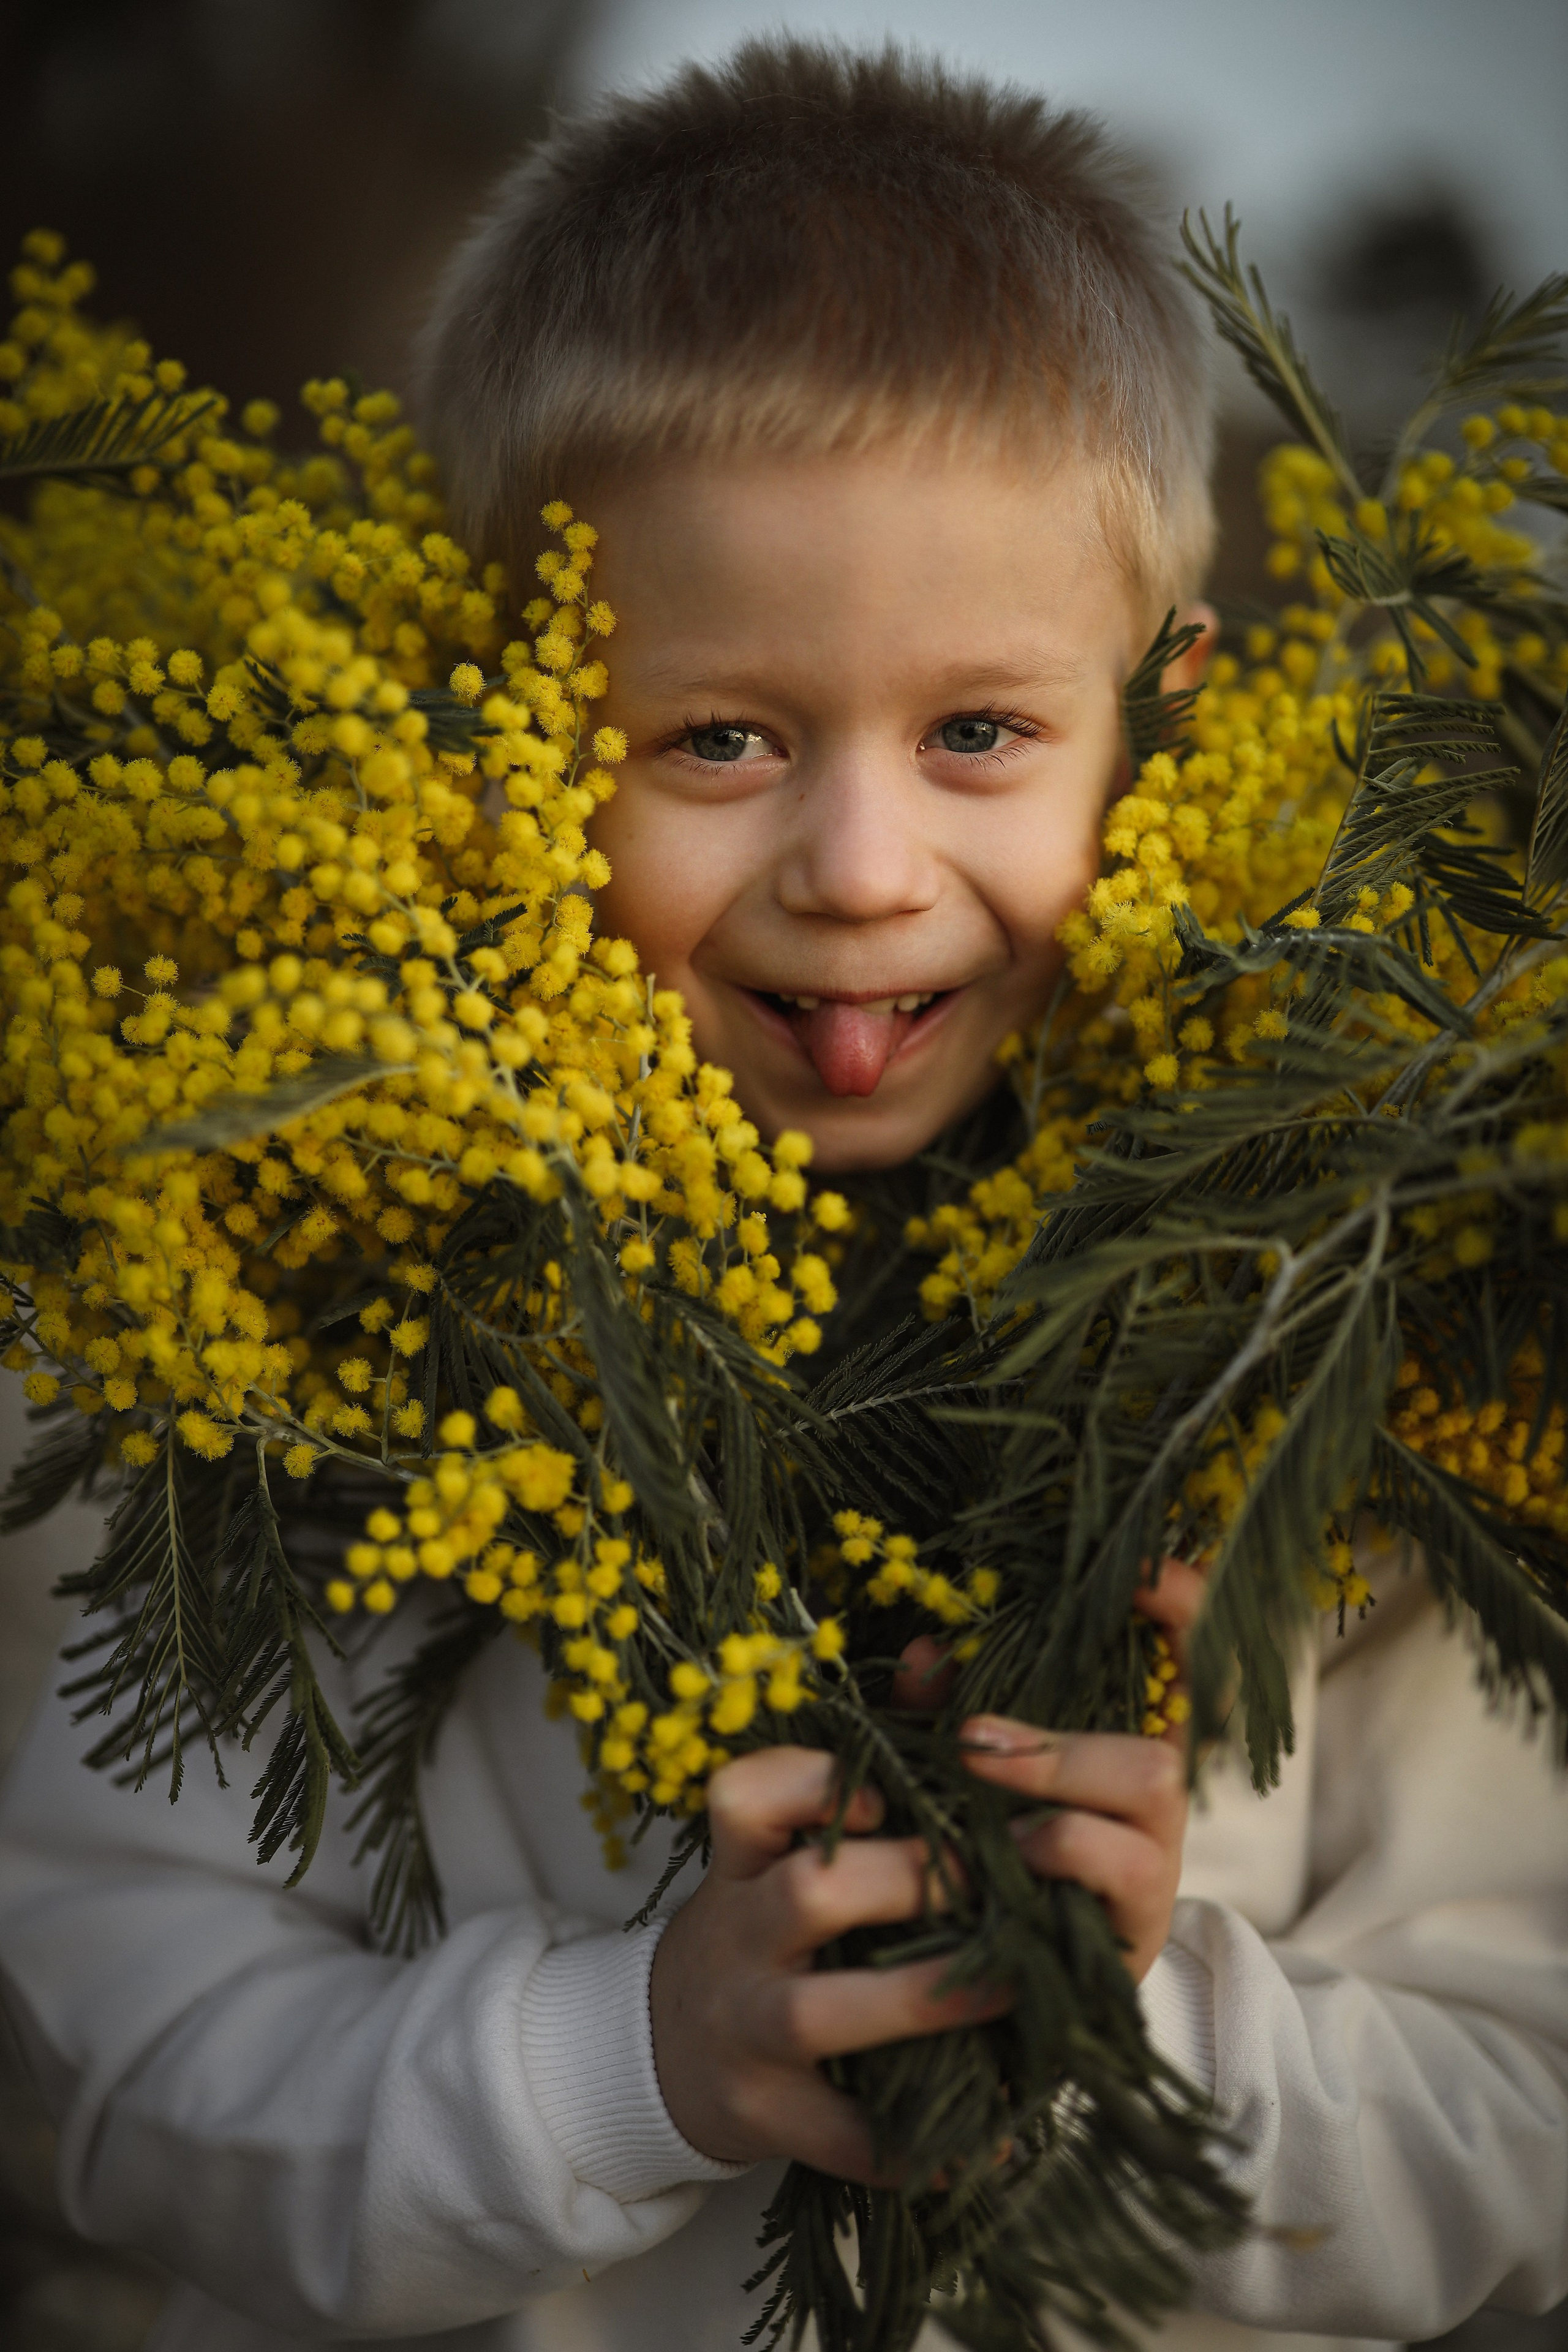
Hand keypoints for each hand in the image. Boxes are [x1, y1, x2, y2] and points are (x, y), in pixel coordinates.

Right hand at [649, 1746, 1003, 2177]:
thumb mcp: (773, 1850)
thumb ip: (850, 1765)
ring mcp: (746, 2031)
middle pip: (808, 1893)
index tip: (890, 1792)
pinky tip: (987, 2137)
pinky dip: (914, 2140)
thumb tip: (930, 1659)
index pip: (746, 1796)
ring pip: (820, 2012)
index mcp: (741, 1865)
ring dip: (926, 2000)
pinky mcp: (765, 2116)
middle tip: (1001, 1879)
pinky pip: (842, 2134)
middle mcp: (737, 1939)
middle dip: (910, 1882)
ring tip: (1015, 1989)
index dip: (814, 1784)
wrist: (663, 2050)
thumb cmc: (757, 1929)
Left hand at [895, 1554, 1204, 1985]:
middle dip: (1075, 1707)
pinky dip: (1061, 1847)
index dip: (1181, 1604)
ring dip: (1057, 1771)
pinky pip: (1122, 1863)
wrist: (998, 1985)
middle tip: (975, 1735)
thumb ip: (946, 1711)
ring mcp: (1159, 1851)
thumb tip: (924, 1654)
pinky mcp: (1146, 1916)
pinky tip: (1010, 1856)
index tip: (1141, 1574)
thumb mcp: (964, 1772)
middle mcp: (1156, 1786)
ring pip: (1154, 1779)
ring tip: (981, 1783)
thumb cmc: (986, 1853)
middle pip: (1170, 1711)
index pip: (1185, 1651)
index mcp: (1119, 1736)